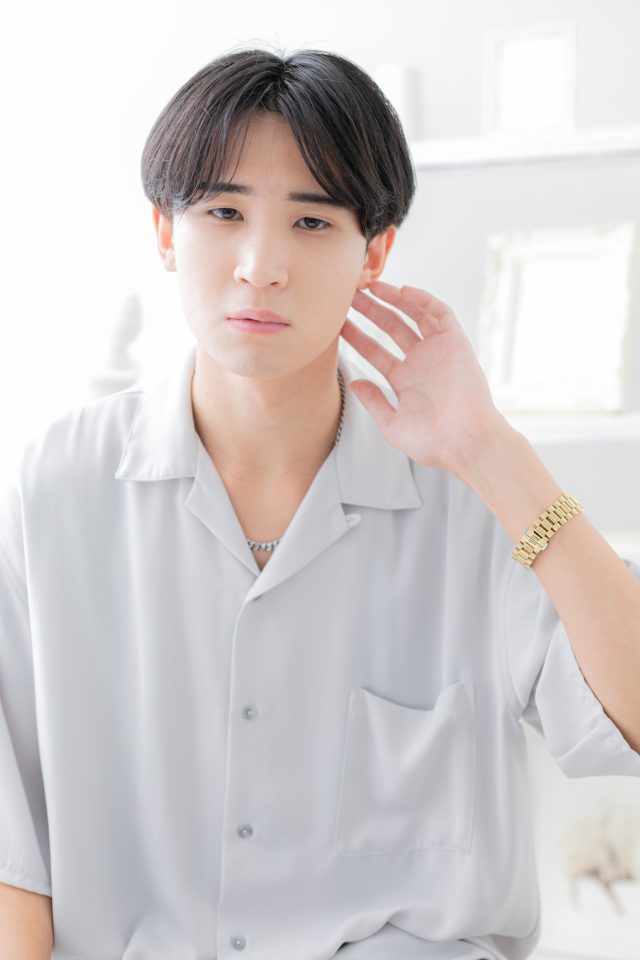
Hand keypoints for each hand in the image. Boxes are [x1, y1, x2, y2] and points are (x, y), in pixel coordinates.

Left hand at [339, 279, 506, 476]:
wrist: (466, 443)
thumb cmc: (432, 443)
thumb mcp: (392, 424)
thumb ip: (373, 402)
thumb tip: (354, 384)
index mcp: (404, 381)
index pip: (375, 352)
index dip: (357, 336)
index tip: (337, 323)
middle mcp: (420, 362)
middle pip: (391, 328)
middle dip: (370, 311)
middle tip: (348, 295)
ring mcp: (438, 351)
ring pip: (413, 315)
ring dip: (393, 299)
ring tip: (370, 286)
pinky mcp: (456, 343)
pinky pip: (440, 313)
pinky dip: (423, 300)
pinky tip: (402, 291)